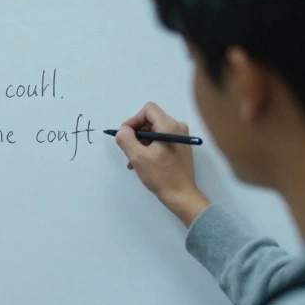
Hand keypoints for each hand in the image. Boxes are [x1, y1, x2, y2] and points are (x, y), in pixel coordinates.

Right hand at [115, 102, 210, 226]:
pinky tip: (142, 163)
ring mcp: (181, 137)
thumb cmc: (160, 176)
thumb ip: (126, 139)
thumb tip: (123, 130)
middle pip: (150, 120)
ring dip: (140, 143)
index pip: (148, 109)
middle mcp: (178, 127)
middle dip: (136, 134)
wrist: (181, 195)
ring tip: (133, 160)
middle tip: (128, 150)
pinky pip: (160, 139)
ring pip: (154, 131)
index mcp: (170, 126)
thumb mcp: (137, 157)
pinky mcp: (180, 146)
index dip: (133, 120)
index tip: (125, 135)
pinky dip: (149, 147)